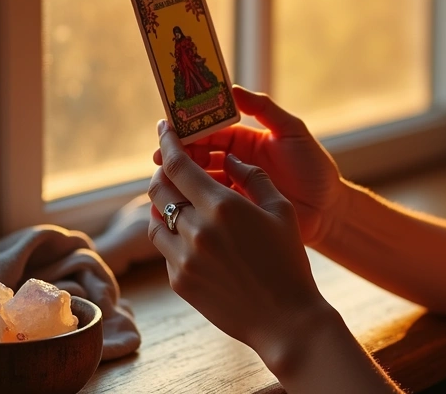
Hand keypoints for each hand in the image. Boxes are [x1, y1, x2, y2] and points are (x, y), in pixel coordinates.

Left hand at [147, 119, 329, 361]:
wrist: (285, 318)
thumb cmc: (289, 261)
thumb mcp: (281, 210)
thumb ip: (253, 176)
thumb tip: (229, 158)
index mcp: (223, 207)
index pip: (179, 165)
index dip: (168, 142)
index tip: (164, 127)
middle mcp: (196, 230)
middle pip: (159, 189)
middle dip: (164, 173)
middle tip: (175, 168)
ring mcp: (183, 258)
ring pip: (155, 219)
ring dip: (164, 205)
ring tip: (182, 202)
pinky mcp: (178, 281)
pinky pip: (165, 248)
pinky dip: (173, 235)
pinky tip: (193, 236)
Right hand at [153, 86, 346, 245]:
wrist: (329, 210)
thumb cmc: (315, 167)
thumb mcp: (292, 132)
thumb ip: (264, 109)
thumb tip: (232, 87)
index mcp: (246, 139)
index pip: (210, 129)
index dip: (190, 129)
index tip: (171, 129)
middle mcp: (235, 161)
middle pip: (198, 153)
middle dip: (179, 154)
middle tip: (163, 157)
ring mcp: (233, 186)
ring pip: (198, 178)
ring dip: (182, 177)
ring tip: (168, 178)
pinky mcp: (235, 211)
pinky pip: (208, 203)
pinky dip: (193, 201)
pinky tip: (182, 200)